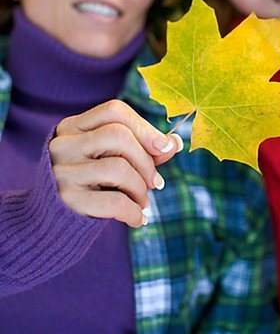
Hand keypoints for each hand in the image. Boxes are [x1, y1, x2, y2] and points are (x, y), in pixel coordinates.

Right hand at [49, 99, 182, 227]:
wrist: (49, 225)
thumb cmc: (89, 184)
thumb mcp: (111, 160)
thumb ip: (143, 149)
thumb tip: (175, 143)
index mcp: (73, 127)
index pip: (114, 111)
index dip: (144, 127)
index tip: (164, 148)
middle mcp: (63, 144)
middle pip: (118, 135)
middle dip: (146, 161)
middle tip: (156, 183)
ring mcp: (61, 172)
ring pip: (118, 168)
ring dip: (141, 189)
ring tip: (143, 202)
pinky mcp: (66, 202)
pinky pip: (113, 202)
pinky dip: (133, 212)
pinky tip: (137, 219)